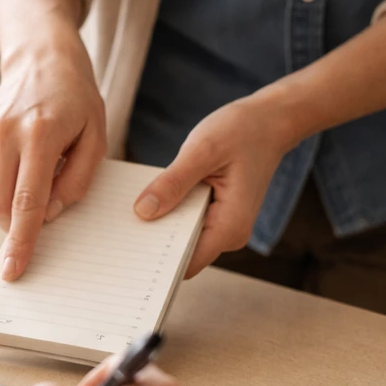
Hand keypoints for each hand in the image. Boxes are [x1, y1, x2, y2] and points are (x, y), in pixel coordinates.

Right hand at [0, 24, 106, 280]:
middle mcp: (4, 132)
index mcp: (39, 135)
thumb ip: (76, 182)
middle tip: (41, 210)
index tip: (12, 271)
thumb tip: (48, 215)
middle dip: (17, 223)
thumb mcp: (95, 140)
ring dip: (8, 202)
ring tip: (32, 172)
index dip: (21, 241)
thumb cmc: (76, 103)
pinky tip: (15, 162)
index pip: (27, 202)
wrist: (41, 59)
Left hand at [134, 95, 297, 277]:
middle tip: (115, 230)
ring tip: (125, 213)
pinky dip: (166, 213)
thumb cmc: (242, 131)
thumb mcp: (202, 150)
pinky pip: (183, 223)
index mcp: (229, 226)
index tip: (125, 252)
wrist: (269, 121)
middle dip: (151, 243)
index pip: (185, 263)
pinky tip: (145, 200)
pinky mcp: (213, 215)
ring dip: (157, 227)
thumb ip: (173, 182)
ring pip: (179, 239)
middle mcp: (227, 234)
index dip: (155, 263)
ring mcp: (221, 227)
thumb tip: (143, 212)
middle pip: (179, 254)